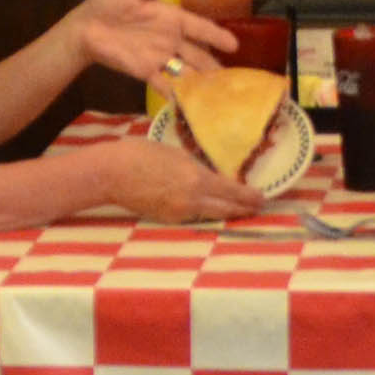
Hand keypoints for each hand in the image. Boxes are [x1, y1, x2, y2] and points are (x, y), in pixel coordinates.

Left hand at [61, 0, 248, 86]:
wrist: (84, 27)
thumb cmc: (108, 3)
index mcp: (172, 18)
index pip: (200, 28)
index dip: (217, 36)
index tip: (235, 45)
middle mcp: (171, 40)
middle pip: (198, 54)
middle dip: (214, 65)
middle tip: (233, 79)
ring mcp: (159, 57)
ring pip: (186, 71)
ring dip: (201, 82)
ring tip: (218, 94)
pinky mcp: (145, 72)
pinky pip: (164, 84)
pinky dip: (176, 94)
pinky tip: (189, 103)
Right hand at [81, 135, 266, 225]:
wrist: (111, 173)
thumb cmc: (140, 154)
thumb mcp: (176, 154)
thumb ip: (197, 168)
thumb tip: (212, 176)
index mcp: (196, 179)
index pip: (232, 192)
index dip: (249, 197)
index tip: (263, 198)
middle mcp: (192, 200)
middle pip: (226, 210)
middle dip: (244, 210)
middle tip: (259, 208)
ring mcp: (179, 213)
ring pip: (210, 216)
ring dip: (226, 213)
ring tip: (240, 210)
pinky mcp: (167, 219)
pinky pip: (192, 217)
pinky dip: (205, 213)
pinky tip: (211, 209)